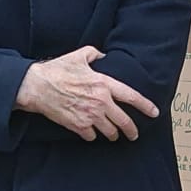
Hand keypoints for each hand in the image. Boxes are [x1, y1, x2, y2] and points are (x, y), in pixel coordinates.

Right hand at [15, 46, 158, 140]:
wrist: (36, 86)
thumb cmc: (57, 70)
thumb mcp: (80, 56)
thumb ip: (96, 54)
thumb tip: (104, 57)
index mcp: (104, 84)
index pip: (131, 97)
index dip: (146, 106)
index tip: (154, 113)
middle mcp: (100, 101)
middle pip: (124, 121)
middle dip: (132, 130)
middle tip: (134, 135)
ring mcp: (89, 115)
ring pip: (109, 132)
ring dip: (112, 135)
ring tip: (113, 135)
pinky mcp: (77, 125)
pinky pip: (92, 136)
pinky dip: (92, 136)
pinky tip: (91, 133)